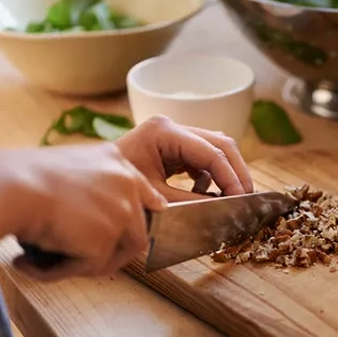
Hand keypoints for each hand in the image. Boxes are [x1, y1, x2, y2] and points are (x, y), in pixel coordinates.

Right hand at [0, 143, 166, 277]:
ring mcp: (120, 212)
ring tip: (48, 264)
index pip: (143, 192)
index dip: (139, 213)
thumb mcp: (62, 169)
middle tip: (74, 260)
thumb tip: (88, 223)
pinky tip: (28, 264)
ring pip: (117, 254)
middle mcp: (125, 185)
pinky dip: (58, 271)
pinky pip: (87, 268)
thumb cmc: (18, 176)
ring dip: (86, 264)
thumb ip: (85, 188)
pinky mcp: (105, 240)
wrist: (6, 187)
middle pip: (136, 231)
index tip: (131, 228)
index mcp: (114, 160)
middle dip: (108, 251)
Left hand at [115, 116, 253, 201]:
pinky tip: (203, 194)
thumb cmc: (116, 191)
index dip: (231, 177)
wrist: (91, 190)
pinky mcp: (171, 147)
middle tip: (246, 198)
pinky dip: (210, 176)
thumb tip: (226, 209)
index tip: (242, 199)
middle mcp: (170, 127)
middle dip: (236, 172)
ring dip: (225, 173)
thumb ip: (192, 202)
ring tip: (231, 198)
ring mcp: (171, 135)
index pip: (211, 152)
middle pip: (220, 144)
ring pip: (215, 149)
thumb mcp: (156, 198)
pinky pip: (202, 158)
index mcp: (163, 132)